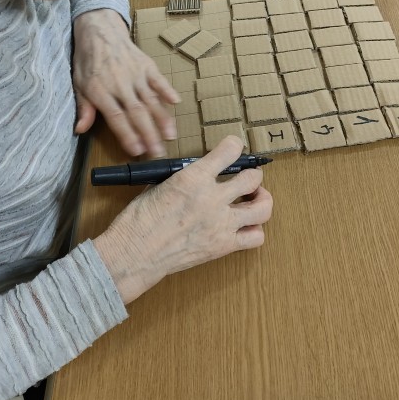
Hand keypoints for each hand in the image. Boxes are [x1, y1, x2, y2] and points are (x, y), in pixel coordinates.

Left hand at [72, 9, 179, 156]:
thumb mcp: (79, 84)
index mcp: (101, 91)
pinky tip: (176, 103)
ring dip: (162, 119)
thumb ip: (83, 108)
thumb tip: (80, 129)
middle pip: (137, 113)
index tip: (137, 151)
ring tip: (171, 136)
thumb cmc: (88, 61)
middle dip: (149, 134)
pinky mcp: (147, 65)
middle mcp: (120, 84)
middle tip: (158, 153)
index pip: (116, 118)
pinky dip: (168, 91)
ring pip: (151, 100)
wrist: (100, 30)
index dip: (127, 135)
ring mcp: (136, 74)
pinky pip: (159, 80)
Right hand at [94, 137, 272, 303]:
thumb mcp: (159, 184)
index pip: (230, 150)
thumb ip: (184, 176)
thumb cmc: (139, 221)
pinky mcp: (223, 246)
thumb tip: (196, 171)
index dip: (234, 145)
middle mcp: (213, 199)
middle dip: (252, 175)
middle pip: (253, 178)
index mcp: (194, 178)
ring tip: (253, 199)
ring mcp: (221, 224)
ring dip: (261, 200)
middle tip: (245, 178)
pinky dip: (254, 230)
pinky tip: (243, 226)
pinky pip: (256, 238)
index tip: (233, 147)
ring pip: (263, 208)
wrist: (134, 254)